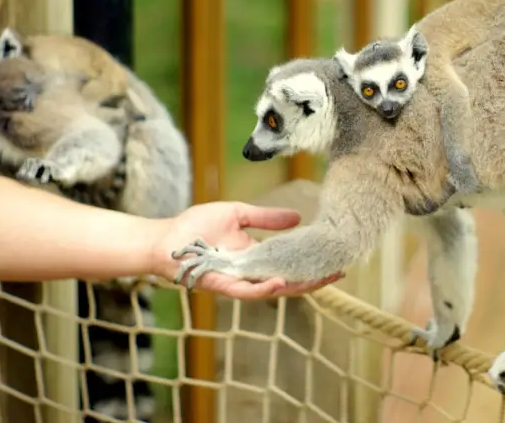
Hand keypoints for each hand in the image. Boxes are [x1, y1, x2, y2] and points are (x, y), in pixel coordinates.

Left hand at [150, 201, 343, 299]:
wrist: (165, 238)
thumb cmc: (195, 226)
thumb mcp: (238, 214)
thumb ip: (266, 218)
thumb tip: (297, 216)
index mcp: (256, 256)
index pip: (290, 262)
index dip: (312, 261)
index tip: (335, 255)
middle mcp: (252, 272)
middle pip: (290, 280)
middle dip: (315, 278)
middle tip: (339, 271)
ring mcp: (239, 281)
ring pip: (274, 290)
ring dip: (297, 286)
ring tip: (320, 279)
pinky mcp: (224, 286)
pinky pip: (248, 292)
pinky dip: (265, 289)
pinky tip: (281, 282)